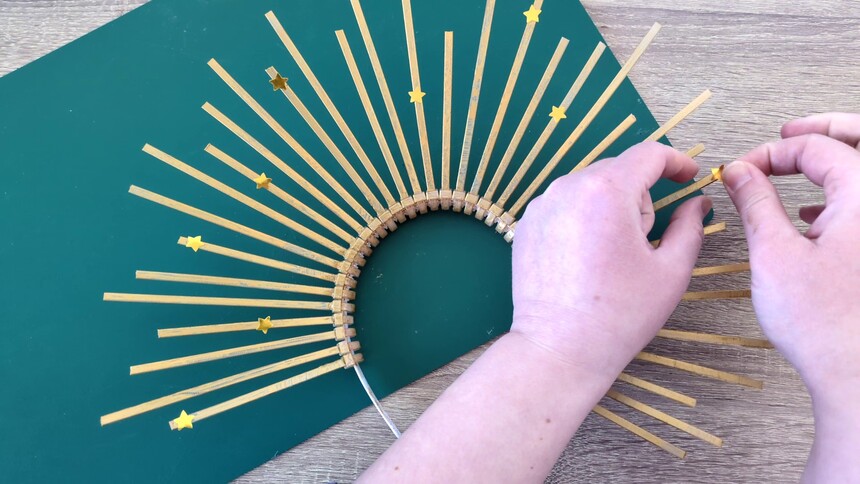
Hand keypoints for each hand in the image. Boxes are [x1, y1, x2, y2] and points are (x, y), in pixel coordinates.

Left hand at [510, 141, 710, 381]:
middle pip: (618, 170)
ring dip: (611, 207)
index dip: (675, 161)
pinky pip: (566, 205)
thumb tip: (697, 203)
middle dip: (641, 196)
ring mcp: (542, 205)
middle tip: (647, 240)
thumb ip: (691, 227)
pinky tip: (589, 257)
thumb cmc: (618, 315)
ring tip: (614, 255)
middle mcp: (568, 188)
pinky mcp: (527, 224)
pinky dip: (584, 219)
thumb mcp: (670, 271)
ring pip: (590, 187)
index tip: (688, 175)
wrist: (560, 348)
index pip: (648, 154)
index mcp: (607, 192)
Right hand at [724, 113, 859, 397]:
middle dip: (823, 130)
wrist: (859, 378)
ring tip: (800, 164)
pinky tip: (816, 215)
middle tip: (787, 132)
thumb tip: (740, 171)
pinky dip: (846, 196)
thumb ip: (755, 202)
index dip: (770, 153)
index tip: (741, 171)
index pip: (816, 148)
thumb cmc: (824, 324)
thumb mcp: (774, 253)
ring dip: (837, 162)